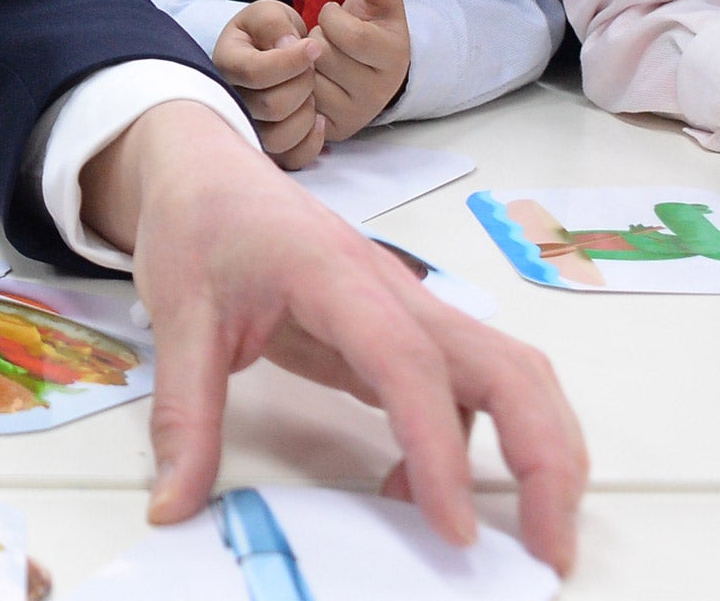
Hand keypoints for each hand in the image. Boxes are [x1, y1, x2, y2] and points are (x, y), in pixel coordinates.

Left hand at [82, 101, 585, 572]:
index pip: (409, 365)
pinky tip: (429, 498)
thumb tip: (174, 506)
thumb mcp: (177, 316)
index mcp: (337, 276)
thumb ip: (183, 415)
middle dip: (544, 457)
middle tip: (546, 550)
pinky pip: (467, 389)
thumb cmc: (201, 223)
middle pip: (506, 366)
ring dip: (538, 450)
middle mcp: (394, 291)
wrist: (204, 170)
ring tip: (529, 536)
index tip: (453, 527)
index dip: (440, 448)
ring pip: (508, 373)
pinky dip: (477, 447)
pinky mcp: (400, 335)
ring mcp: (408, 311)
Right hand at [213, 0, 327, 169]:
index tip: (314, 46)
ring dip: (306, 113)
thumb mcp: (268, 14)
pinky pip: (290, 159)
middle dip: (303, 83)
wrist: (267, 53)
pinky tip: (319, 118)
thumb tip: (287, 47)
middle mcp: (230, 101)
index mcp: (225, 64)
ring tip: (311, 93)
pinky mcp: (267, 147)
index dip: (292, 61)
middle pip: (272, 106)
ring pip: (279, 138)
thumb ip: (273, 23)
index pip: (256, 72)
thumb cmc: (267, 33)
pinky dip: (311, 142)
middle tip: (311, 68)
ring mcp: (248, 127)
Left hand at [308, 0, 410, 142]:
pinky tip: (308, 77)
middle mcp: (379, 92)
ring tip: (318, 59)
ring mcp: (356, 114)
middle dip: (316, 39)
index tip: (333, 13)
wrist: (369, 68)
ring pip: (308, 80)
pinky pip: (300, 104)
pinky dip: (296, 85)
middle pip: (325, 57)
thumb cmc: (372, 27)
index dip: (333, 17)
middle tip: (325, 38)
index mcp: (395, 58)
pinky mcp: (333, 129)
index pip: (352, 35)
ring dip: (302, 63)